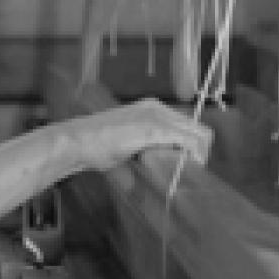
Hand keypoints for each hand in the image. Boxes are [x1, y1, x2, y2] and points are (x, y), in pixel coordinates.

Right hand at [70, 98, 212, 172]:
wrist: (77, 142)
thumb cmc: (96, 146)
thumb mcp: (128, 142)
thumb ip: (146, 147)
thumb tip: (161, 163)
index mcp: (151, 108)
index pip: (187, 125)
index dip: (193, 146)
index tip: (188, 163)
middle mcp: (157, 107)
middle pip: (198, 128)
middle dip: (201, 151)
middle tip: (191, 170)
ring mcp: (155, 116)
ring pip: (198, 134)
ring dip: (199, 155)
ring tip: (188, 171)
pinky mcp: (153, 128)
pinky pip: (188, 141)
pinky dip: (193, 155)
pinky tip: (187, 166)